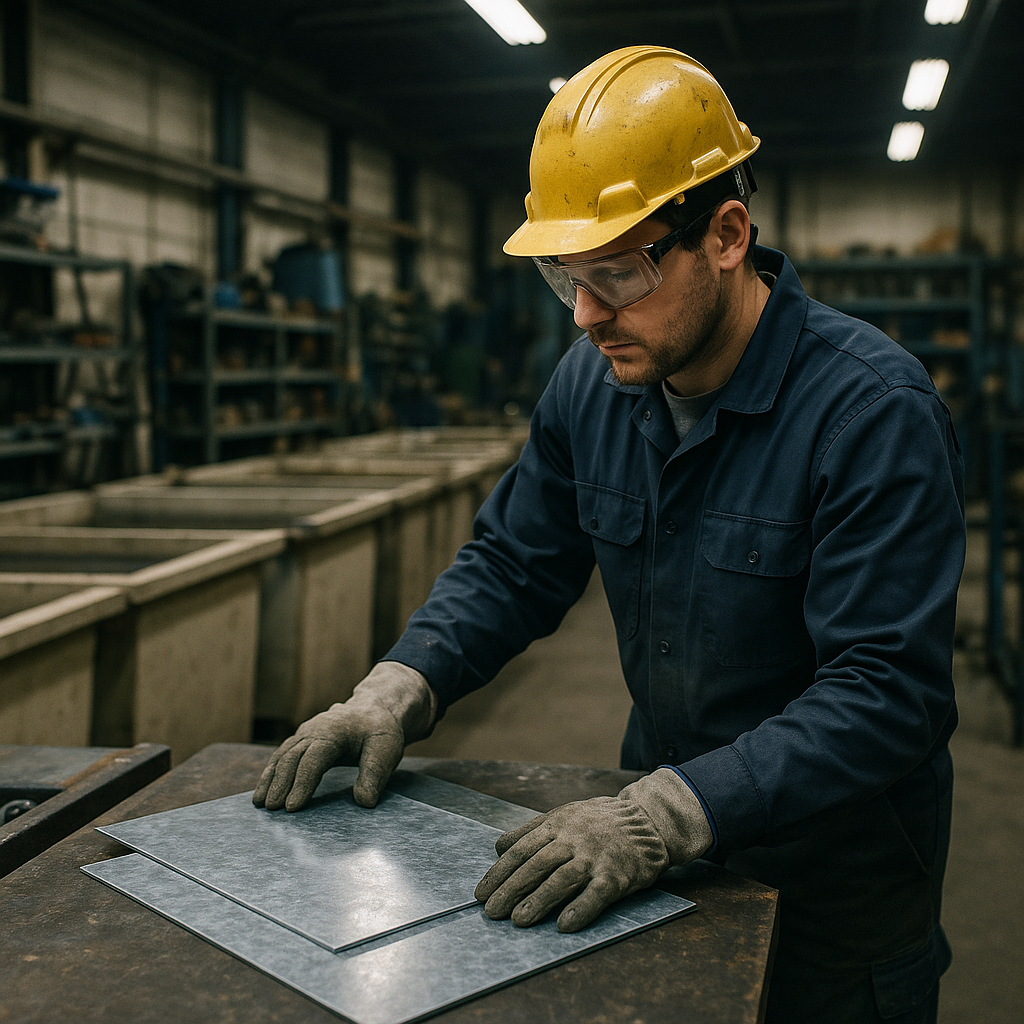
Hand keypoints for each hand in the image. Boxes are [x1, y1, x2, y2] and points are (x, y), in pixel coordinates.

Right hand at [252, 662, 435, 811]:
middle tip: (272, 810)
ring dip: (270, 779)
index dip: (302, 783)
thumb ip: (375, 774)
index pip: (314, 759)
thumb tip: (365, 802)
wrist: (372, 710)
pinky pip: (282, 755)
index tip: (292, 807)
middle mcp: (314, 729)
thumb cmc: (379, 731)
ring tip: (259, 804)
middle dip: (280, 784)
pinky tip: (263, 791)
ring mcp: (305, 733)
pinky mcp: (301, 740)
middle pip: (292, 757)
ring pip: (282, 755)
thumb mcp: (386, 749)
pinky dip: (270, 772)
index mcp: (334, 731)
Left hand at [474, 768, 712, 931]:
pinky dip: (580, 910)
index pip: (521, 851)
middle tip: (491, 912)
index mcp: (557, 825)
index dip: (499, 874)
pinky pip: (596, 894)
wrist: (645, 822)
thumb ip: (530, 830)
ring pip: (561, 880)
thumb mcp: (563, 814)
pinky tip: (564, 926)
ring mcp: (595, 857)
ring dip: (538, 901)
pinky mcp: (617, 875)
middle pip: (536, 866)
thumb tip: (498, 847)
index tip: (481, 893)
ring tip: (518, 921)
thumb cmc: (597, 821)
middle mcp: (573, 839)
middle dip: (510, 890)